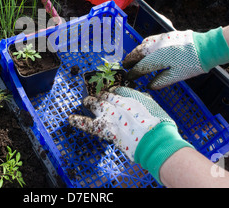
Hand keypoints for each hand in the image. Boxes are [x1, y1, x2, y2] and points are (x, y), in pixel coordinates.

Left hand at [69, 86, 192, 183]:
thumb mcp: (152, 106)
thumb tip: (140, 98)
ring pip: (94, 104)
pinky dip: (78, 121)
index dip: (114, 92)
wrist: (154, 140)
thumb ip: (143, 100)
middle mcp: (117, 101)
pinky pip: (88, 124)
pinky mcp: (104, 128)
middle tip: (99, 98)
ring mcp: (109, 114)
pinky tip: (70, 118)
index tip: (113, 94)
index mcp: (130, 94)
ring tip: (86, 101)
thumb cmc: (158, 123)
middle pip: (104, 95)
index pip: (117, 89)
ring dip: (90, 103)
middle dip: (101, 96)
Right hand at [123, 27, 228, 88]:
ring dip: (135, 52)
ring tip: (132, 58)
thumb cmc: (192, 63)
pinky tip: (143, 48)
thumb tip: (150, 86)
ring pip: (142, 46)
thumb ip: (161, 80)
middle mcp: (155, 47)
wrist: (206, 47)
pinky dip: (143, 46)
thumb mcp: (177, 75)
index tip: (129, 77)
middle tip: (125, 66)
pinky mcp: (165, 36)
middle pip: (138, 54)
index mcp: (157, 58)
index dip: (134, 73)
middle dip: (130, 60)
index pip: (141, 67)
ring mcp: (160, 40)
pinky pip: (149, 40)